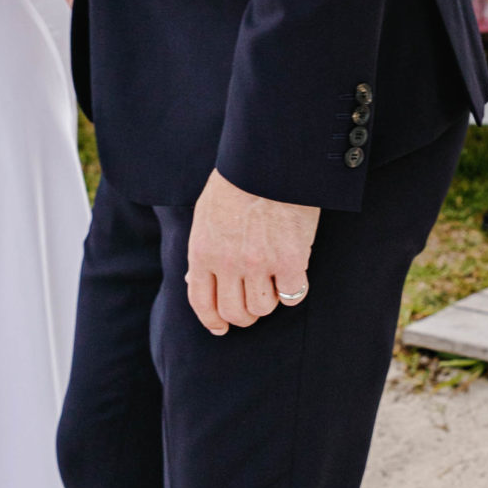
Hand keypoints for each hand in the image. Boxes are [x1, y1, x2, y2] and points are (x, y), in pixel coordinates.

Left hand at [185, 170, 320, 335]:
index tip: (221, 328)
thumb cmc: (238, 182)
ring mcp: (259, 264)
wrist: (270, 160)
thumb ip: (202, 250)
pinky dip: (293, 291)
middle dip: (244, 315)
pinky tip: (293, 275)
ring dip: (269, 300)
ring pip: (263, 308)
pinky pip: (292, 296)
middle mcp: (228, 263)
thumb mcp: (206, 214)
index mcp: (202, 251)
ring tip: (273, 280)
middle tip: (253, 303)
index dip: (212, 321)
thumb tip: (194, 279)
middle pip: (234, 313)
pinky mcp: (291, 261)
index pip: (202, 302)